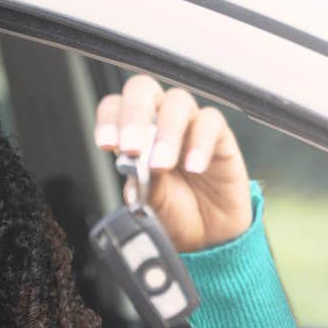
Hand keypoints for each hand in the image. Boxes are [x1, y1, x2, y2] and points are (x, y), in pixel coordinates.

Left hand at [95, 76, 251, 251]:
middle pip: (143, 90)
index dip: (109, 119)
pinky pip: (211, 123)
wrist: (207, 237)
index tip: (107, 144)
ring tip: (161, 166)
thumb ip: (142, 181)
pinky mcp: (220, 136)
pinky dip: (200, 143)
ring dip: (167, 132)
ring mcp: (189, 126)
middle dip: (134, 115)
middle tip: (132, 148)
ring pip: (177, 102)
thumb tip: (137, 162)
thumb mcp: (149, 204)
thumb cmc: (174, 214)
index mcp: (133, 135)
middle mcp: (159, 122)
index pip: (115, 108)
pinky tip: (194, 168)